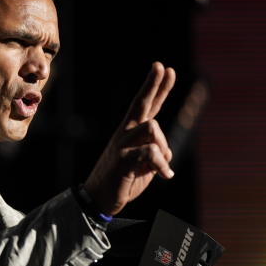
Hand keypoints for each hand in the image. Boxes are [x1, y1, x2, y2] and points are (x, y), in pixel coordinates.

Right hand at [84, 61, 175, 215]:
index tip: (165, 68)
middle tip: (162, 66)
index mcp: (131, 133)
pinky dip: (162, 165)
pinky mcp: (124, 159)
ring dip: (163, 146)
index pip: (146, 106)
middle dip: (153, 84)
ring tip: (162, 166)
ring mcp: (123, 144)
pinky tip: (165, 176)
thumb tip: (166, 151)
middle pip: (141, 104)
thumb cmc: (122, 180)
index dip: (157, 87)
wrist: (99, 198)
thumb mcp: (144, 165)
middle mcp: (125, 134)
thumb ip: (156, 153)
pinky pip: (151, 152)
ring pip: (152, 127)